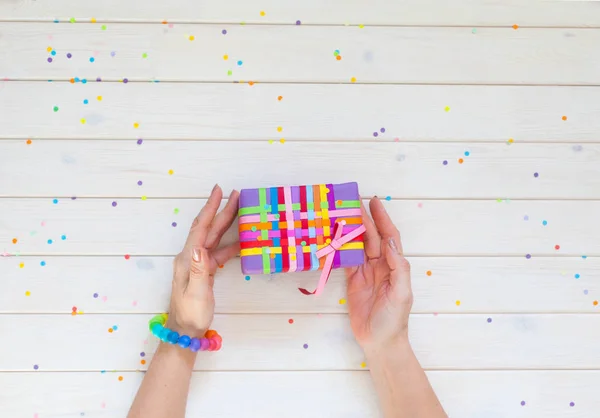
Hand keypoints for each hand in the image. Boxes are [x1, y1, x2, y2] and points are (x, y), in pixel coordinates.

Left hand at [167, 185, 239, 337]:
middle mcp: (191, 257)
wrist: (185, 330)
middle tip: (233, 193)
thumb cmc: (190, 314)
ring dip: (225, 223)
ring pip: (214, 238)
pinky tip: (241, 241)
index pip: (200, 229)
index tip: (218, 192)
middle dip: (220, 210)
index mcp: (187, 259)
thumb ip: (198, 270)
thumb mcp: (195, 293)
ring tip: (239, 209)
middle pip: (208, 228)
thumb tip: (200, 248)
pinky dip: (230, 244)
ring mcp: (197, 263)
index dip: (210, 209)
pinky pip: (218, 252)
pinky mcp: (204, 271)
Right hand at [346, 197, 412, 350]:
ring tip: (340, 214)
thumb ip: (397, 267)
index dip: (382, 219)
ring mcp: (366, 272)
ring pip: (358, 245)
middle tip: (351, 202)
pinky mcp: (352, 281)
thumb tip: (388, 243)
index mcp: (394, 265)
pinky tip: (332, 237)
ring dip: (350, 230)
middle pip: (371, 237)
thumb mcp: (402, 293)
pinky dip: (339, 248)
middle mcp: (380, 265)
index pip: (388, 236)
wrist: (380, 342)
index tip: (373, 202)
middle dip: (363, 219)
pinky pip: (345, 260)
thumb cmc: (395, 319)